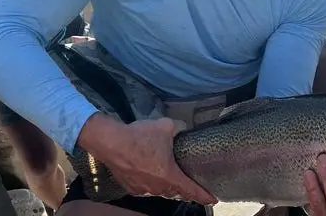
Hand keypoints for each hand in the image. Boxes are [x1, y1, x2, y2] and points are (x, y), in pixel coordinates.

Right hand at [78, 113, 216, 204]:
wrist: (112, 142)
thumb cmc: (141, 136)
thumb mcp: (166, 126)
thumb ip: (179, 128)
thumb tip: (183, 128)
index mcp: (170, 176)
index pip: (191, 190)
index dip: (204, 195)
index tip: (213, 199)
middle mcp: (158, 187)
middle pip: (176, 192)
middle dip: (185, 190)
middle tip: (193, 186)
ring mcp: (143, 189)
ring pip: (160, 191)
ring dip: (167, 186)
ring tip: (172, 179)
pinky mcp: (131, 187)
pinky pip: (146, 188)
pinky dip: (151, 183)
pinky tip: (150, 174)